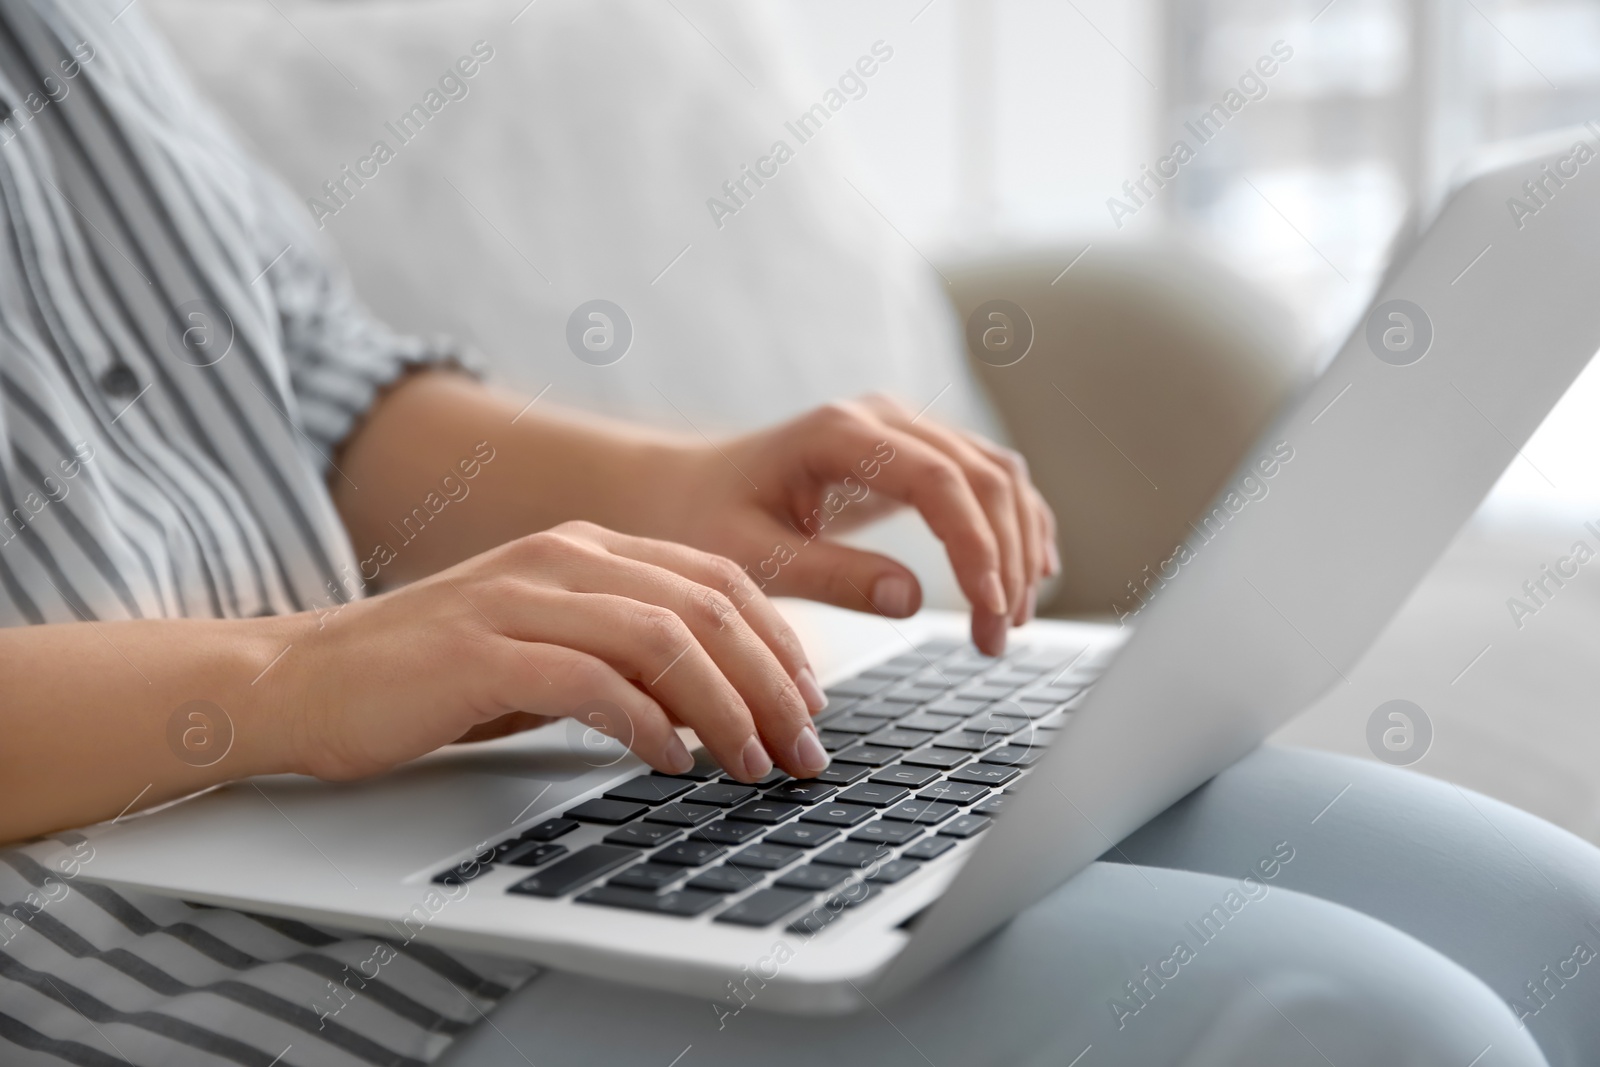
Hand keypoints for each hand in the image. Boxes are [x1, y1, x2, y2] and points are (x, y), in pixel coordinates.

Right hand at [276, 522, 831, 783]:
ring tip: (752, 763)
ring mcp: (518, 598)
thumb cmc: (431, 672)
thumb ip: (623, 654)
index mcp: (586, 547)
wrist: (305, 676)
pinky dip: (643, 724)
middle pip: (706, 609)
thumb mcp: (545, 644)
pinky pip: (588, 681)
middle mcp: (561, 558)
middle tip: (804, 749)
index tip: (811, 703)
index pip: (717, 580)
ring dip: (723, 708)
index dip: (779, 642)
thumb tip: (712, 704)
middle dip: (771, 684)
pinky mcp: (478, 651)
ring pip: (661, 640)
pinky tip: (670, 763)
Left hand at [649, 396, 1058, 654]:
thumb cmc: (705, 520)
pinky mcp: (913, 453)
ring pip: (997, 475)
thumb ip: (831, 576)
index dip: (975, 546)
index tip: (988, 610)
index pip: (939, 480)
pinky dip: (1014, 525)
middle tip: (999, 637)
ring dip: (1018, 545)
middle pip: (983, 476)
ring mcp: (903, 429)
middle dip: (1004, 560)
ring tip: (1013, 621)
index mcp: (840, 434)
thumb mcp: (753, 558)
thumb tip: (912, 599)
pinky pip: (985, 479)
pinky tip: (1028, 575)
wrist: (685, 489)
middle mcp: (882, 418)